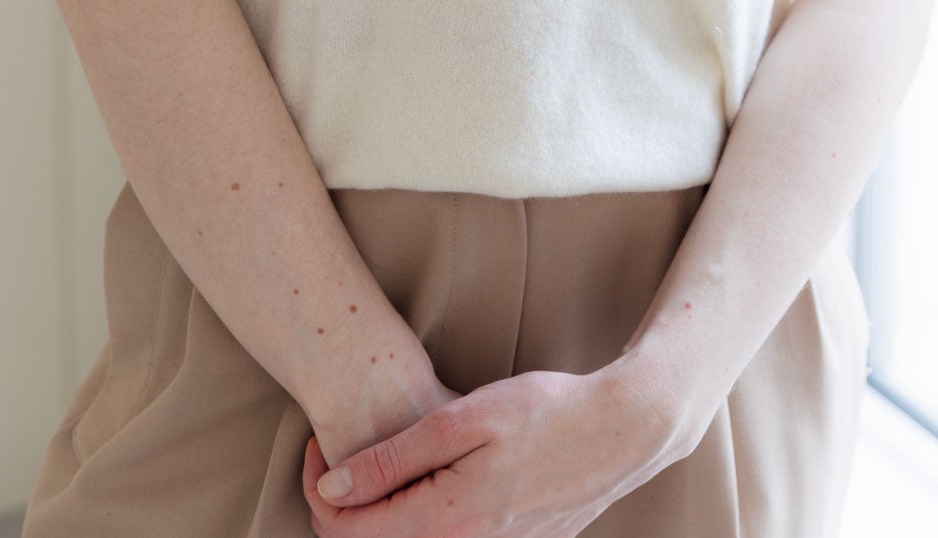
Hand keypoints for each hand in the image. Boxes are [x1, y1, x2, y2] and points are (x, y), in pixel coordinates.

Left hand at [299, 360, 675, 536]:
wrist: (621, 431)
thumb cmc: (546, 413)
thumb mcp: (463, 421)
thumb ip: (392, 460)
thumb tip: (330, 490)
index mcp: (446, 523)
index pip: (349, 535)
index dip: (316, 494)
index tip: (316, 449)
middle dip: (343, 507)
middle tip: (337, 455)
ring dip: (379, 514)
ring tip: (379, 464)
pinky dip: (417, 517)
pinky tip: (423, 477)